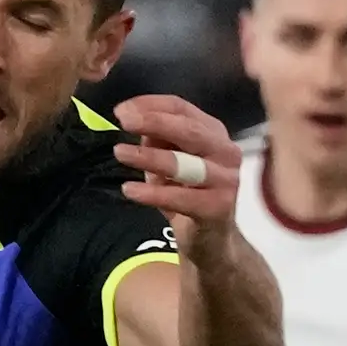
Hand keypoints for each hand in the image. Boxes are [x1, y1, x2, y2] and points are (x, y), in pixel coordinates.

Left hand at [110, 92, 242, 247]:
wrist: (211, 240)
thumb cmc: (187, 193)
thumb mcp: (170, 160)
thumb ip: (157, 138)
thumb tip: (134, 119)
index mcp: (214, 132)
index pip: (181, 108)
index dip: (150, 105)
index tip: (121, 110)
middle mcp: (226, 151)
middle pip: (188, 129)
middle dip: (153, 122)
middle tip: (123, 121)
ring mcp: (226, 180)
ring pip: (184, 163)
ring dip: (148, 156)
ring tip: (120, 153)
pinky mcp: (219, 208)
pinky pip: (181, 198)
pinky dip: (152, 193)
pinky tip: (130, 190)